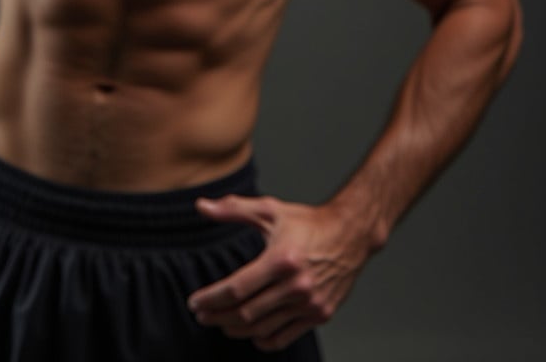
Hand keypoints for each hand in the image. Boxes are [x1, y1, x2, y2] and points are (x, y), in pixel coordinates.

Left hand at [188, 195, 370, 351]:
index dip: (211, 298)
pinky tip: (251, 333)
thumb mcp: (270, 209)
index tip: (195, 302)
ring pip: (262, 328)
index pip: (237, 288)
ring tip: (219, 322)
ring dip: (236, 330)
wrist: (350, 234)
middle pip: (246, 313)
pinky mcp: (320, 314)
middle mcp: (296, 285)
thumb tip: (202, 206)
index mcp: (281, 259)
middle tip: (201, 315)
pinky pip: (285, 336)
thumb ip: (233, 208)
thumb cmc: (309, 222)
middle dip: (217, 316)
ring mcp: (309, 303)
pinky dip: (264, 340)